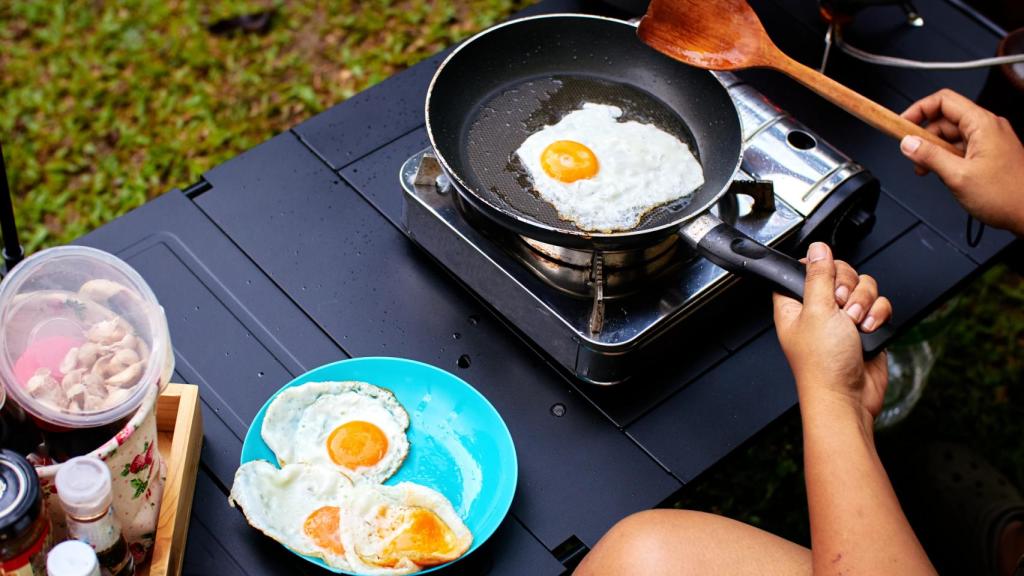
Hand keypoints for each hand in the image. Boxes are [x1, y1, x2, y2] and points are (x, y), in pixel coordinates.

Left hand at [773, 243, 891, 418]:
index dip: (820, 269)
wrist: (848, 398)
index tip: (826, 281)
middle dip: (848, 288)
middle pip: (841, 273)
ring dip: (864, 304)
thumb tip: (817, 249)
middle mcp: (819, 309)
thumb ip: (818, 277)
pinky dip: (878, 315)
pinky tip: (868, 331)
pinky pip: (880, 304)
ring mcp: (843, 318)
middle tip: (841, 308)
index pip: (806, 268)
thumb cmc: (822, 366)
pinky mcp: (866, 327)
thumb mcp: (816, 311)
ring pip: (864, 287)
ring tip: (854, 324)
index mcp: (795, 304)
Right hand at [899, 89, 1023, 235]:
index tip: (901, 124)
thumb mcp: (958, 176)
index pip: (943, 101)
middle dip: (924, 136)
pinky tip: (941, 173)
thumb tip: (908, 143)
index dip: (918, 109)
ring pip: (951, 135)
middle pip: (944, 119)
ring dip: (934, 150)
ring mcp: (989, 140)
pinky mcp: (989, 153)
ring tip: (927, 170)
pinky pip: (961, 147)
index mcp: (982, 124)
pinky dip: (946, 157)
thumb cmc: (1007, 196)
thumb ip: (929, 156)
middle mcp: (988, 127)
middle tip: (912, 155)